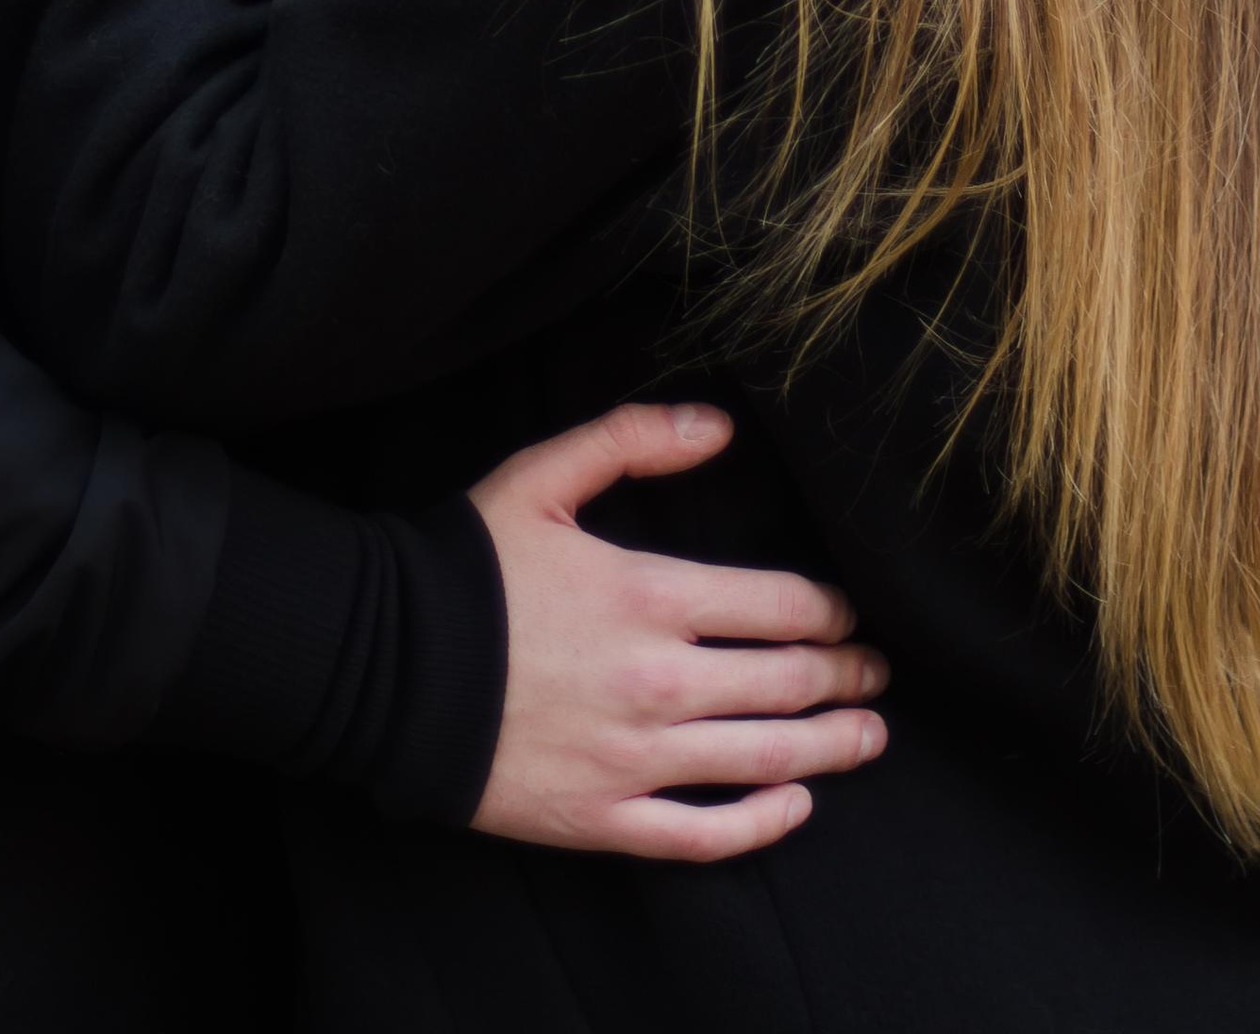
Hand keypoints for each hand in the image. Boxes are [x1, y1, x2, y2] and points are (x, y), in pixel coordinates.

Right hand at [468, 403, 887, 859]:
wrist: (383, 664)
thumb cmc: (466, 566)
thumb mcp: (542, 474)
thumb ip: (633, 437)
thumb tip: (717, 424)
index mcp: (651, 596)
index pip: (780, 608)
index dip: (831, 612)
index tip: (852, 614)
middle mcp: (658, 683)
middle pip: (786, 684)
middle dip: (845, 677)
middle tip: (876, 674)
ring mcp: (634, 759)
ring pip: (763, 760)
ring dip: (830, 747)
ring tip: (867, 736)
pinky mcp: (602, 818)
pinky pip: (701, 836)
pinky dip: (760, 825)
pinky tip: (794, 807)